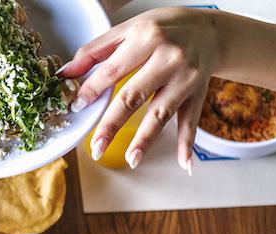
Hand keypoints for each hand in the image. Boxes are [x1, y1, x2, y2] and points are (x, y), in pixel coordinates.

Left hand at [61, 7, 224, 170]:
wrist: (209, 30)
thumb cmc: (164, 29)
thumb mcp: (130, 28)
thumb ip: (96, 50)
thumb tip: (66, 73)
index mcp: (147, 37)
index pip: (114, 69)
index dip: (93, 89)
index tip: (77, 106)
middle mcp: (169, 58)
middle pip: (134, 96)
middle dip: (113, 124)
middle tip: (95, 147)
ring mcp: (185, 78)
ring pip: (161, 113)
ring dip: (146, 139)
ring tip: (131, 160)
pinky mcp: (198, 94)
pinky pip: (191, 121)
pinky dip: (188, 143)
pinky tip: (184, 163)